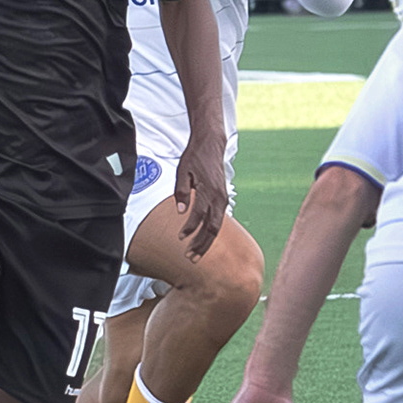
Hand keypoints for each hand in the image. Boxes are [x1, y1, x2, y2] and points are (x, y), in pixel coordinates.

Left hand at [174, 129, 228, 258]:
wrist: (211, 145)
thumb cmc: (195, 157)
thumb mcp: (183, 171)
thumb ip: (181, 192)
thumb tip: (180, 212)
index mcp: (209, 191)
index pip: (198, 216)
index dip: (189, 229)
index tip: (180, 238)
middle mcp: (219, 197)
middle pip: (212, 228)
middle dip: (201, 245)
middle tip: (190, 258)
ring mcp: (223, 199)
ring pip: (217, 227)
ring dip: (206, 242)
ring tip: (196, 254)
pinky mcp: (222, 199)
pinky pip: (218, 220)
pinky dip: (210, 233)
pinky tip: (203, 240)